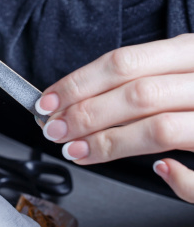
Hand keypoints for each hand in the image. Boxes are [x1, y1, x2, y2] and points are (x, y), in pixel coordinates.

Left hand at [35, 35, 193, 202]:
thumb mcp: (182, 72)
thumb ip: (148, 81)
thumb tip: (93, 101)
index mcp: (191, 51)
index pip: (123, 62)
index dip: (78, 83)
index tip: (48, 101)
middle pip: (135, 93)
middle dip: (85, 113)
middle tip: (55, 130)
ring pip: (159, 126)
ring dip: (111, 142)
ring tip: (78, 151)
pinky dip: (179, 175)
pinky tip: (158, 169)